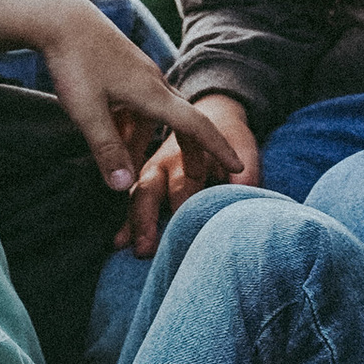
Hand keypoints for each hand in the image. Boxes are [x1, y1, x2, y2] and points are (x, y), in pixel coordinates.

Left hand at [0, 0, 242, 197]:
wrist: (58, 17)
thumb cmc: (73, 62)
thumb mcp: (87, 112)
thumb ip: (107, 150)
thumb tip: (124, 188)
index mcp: (152, 94)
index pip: (195, 125)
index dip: (217, 148)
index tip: (236, 166)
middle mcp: (153, 82)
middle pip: (181, 120)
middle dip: (188, 149)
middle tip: (192, 176)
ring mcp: (138, 73)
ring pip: (153, 113)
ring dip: (147, 140)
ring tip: (132, 164)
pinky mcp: (122, 67)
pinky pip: (136, 102)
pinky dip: (131, 124)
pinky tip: (111, 134)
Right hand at [119, 96, 259, 255]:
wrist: (214, 116)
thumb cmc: (230, 135)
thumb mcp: (242, 145)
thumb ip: (246, 169)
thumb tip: (244, 188)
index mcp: (186, 155)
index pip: (182, 184)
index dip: (181, 205)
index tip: (181, 228)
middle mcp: (162, 165)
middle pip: (148, 191)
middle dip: (145, 219)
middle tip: (144, 247)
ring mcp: (150, 175)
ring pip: (136, 199)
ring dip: (131, 223)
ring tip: (123, 246)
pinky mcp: (147, 185)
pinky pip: (134, 205)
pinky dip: (126, 224)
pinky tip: (118, 243)